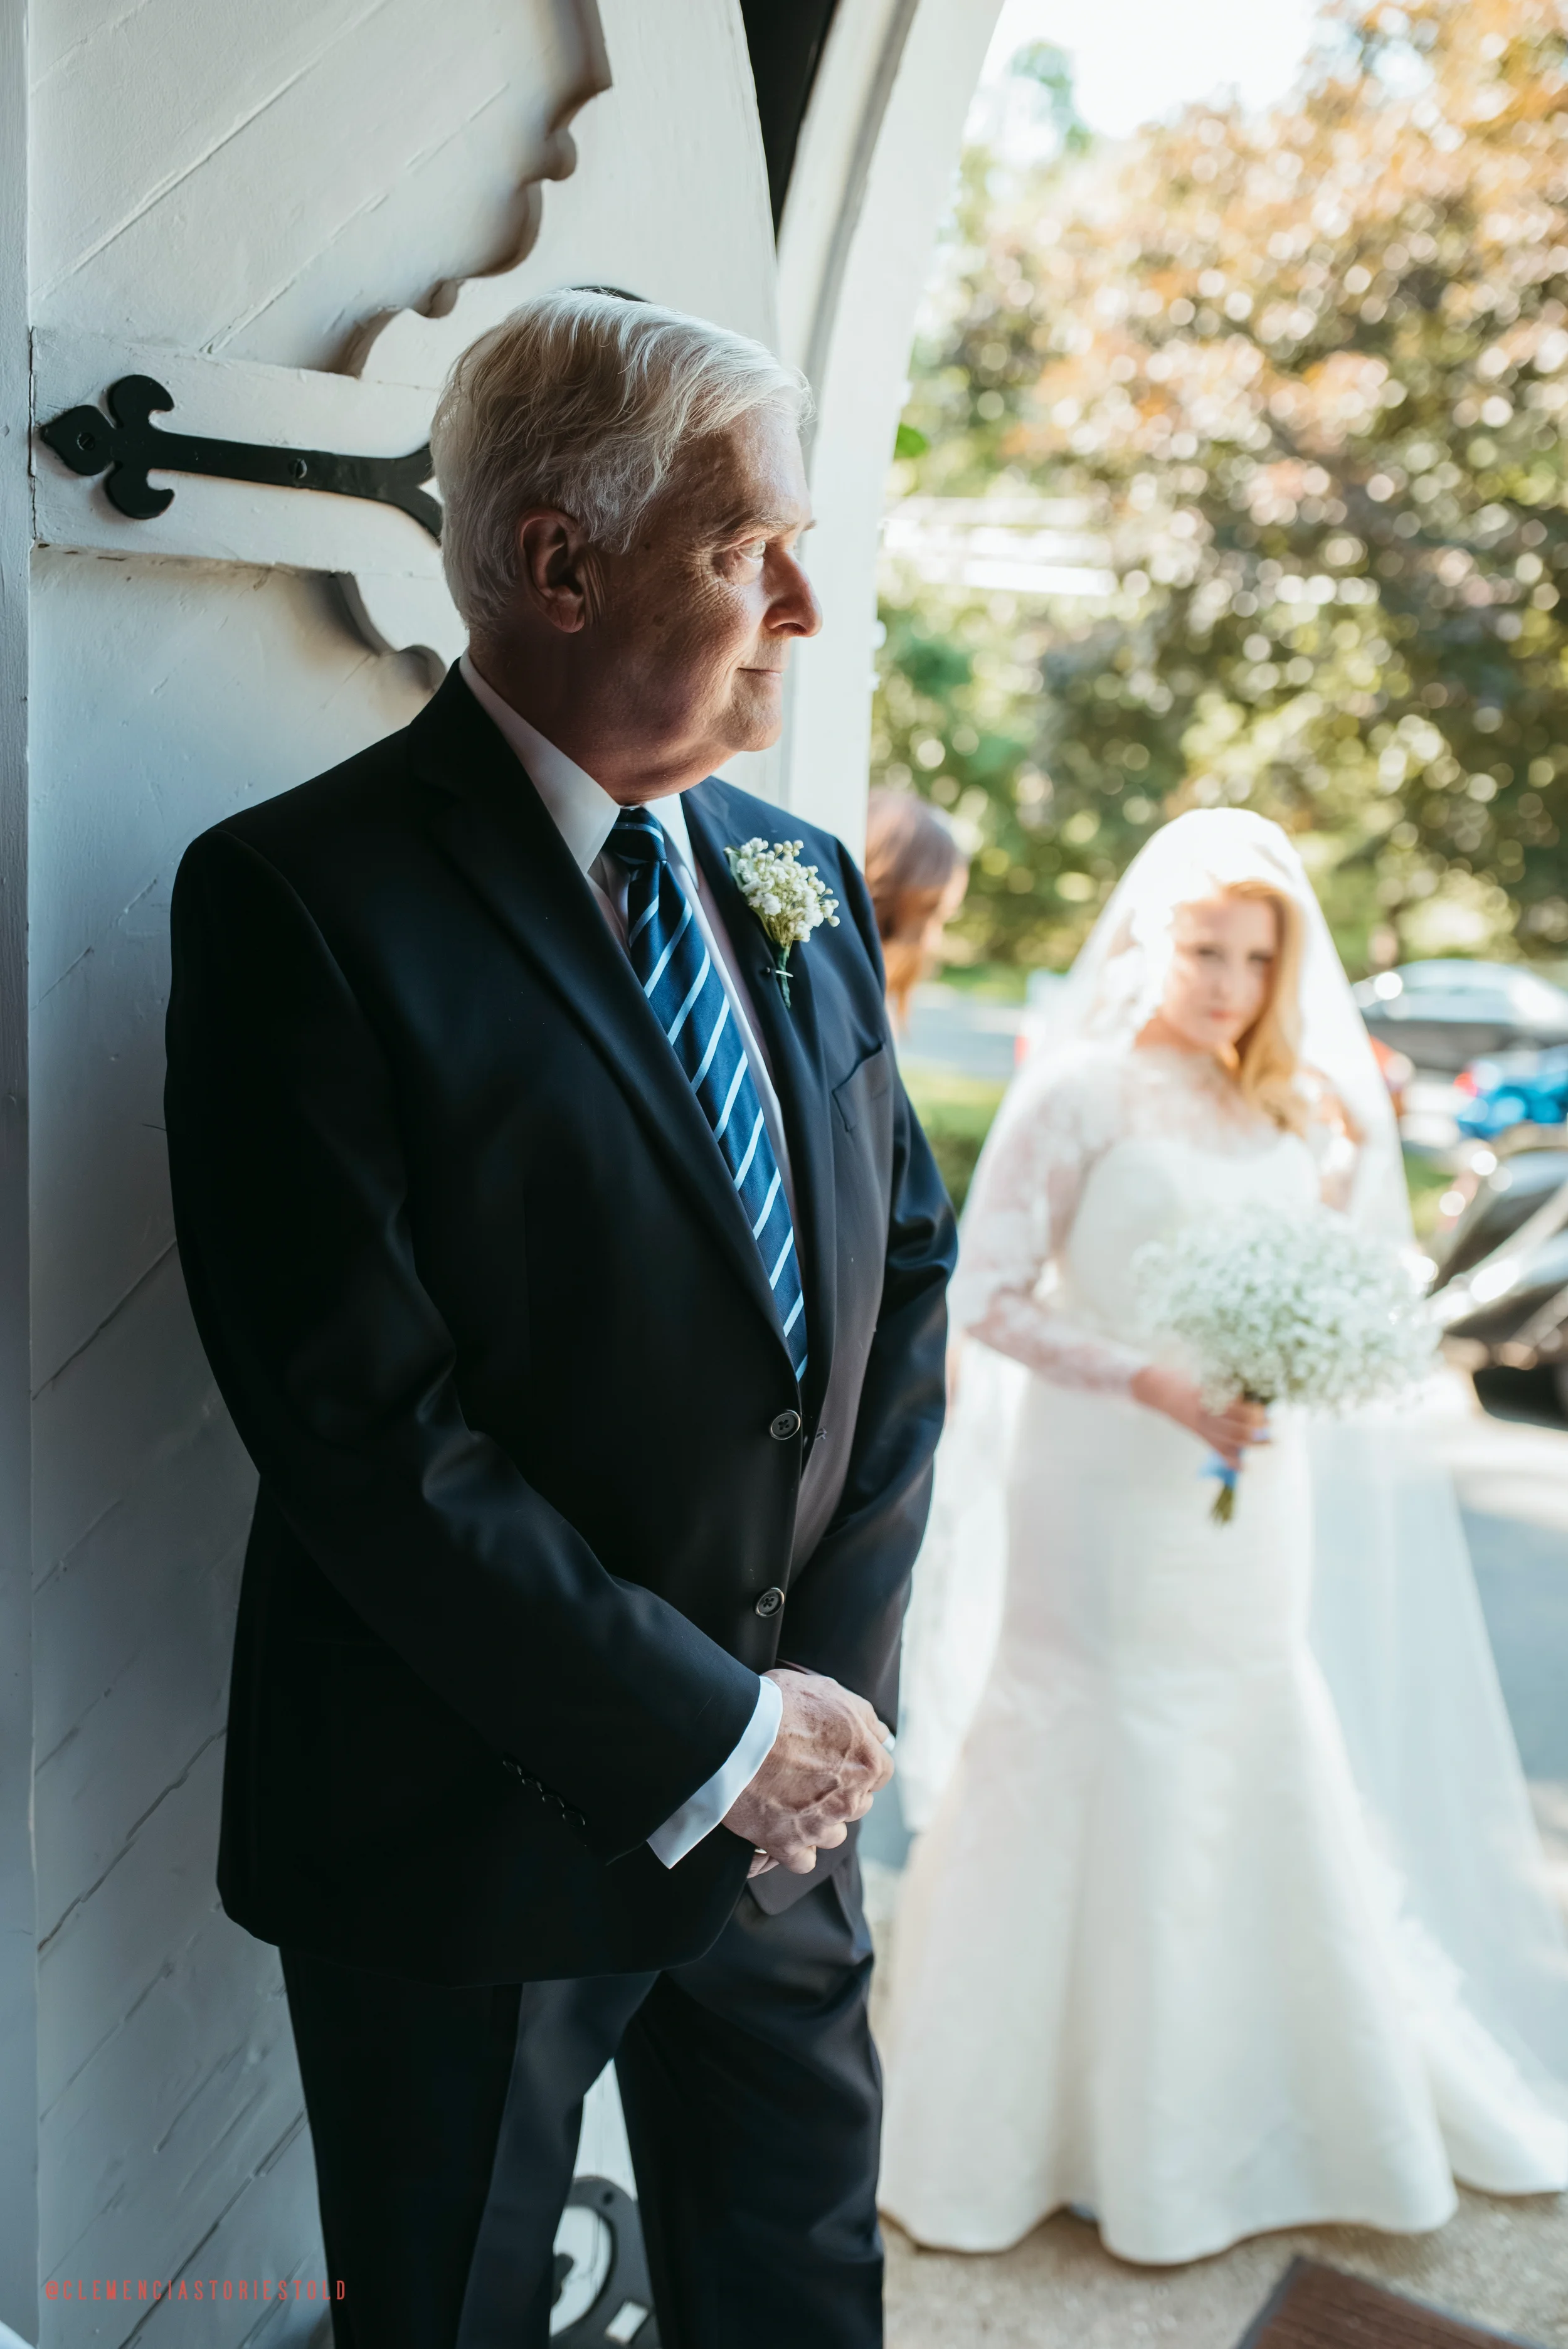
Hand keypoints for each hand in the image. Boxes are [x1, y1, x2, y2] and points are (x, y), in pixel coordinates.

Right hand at [723, 1667, 893, 1875]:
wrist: (733, 1733)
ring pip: (834, 1835)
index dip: (859, 1765)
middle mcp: (850, 1798)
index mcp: (866, 1761)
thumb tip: (881, 1733)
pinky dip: (795, 1850)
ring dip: (820, 1824)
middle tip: (810, 1777)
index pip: (881, 1772)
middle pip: (858, 1805)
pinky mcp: (788, 1844)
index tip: (838, 1760)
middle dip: (841, 1794)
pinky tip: (782, 1831)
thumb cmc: (779, 1706)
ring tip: (792, 1803)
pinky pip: (804, 1861)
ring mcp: (820, 1825)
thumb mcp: (830, 1691)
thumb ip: (863, 1716)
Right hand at [1130, 1363, 1268, 1469]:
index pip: (1236, 1411)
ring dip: (1252, 1444)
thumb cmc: (1184, 1377)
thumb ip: (1226, 1383)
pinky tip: (1246, 1467)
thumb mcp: (1205, 1376)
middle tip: (1271, 1426)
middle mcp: (1205, 1417)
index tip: (1266, 1410)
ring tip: (1269, 1442)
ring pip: (1230, 1442)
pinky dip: (1232, 1461)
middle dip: (1257, 1430)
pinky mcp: (1200, 1435)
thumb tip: (1252, 1390)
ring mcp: (1202, 1428)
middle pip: (1236, 1429)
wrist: (1158, 1390)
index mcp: (1206, 1399)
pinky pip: (1217, 1450)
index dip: (1253, 1413)